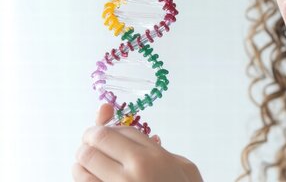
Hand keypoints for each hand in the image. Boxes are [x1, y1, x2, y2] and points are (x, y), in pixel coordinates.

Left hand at [72, 103, 202, 181]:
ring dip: (82, 160)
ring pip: (82, 164)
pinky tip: (89, 177)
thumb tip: (148, 137)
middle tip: (90, 142)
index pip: (120, 131)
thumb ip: (163, 151)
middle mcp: (133, 171)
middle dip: (90, 140)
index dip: (110, 127)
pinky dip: (82, 178)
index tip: (107, 131)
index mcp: (154, 158)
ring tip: (87, 162)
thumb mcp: (185, 169)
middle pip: (96, 142)